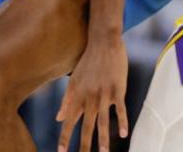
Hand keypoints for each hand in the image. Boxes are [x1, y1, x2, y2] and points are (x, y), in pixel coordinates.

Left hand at [57, 35, 128, 151]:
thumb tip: (58, 118)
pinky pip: (121, 108)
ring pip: (103, 120)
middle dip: (83, 144)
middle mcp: (89, 96)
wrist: (103, 41)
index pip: (69, 121)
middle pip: (86, 124)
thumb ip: (67, 100)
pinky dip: (123, 121)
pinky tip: (123, 134)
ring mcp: (104, 93)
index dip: (64, 137)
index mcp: (78, 95)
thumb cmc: (88, 61)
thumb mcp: (73, 80)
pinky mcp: (118, 88)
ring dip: (103, 138)